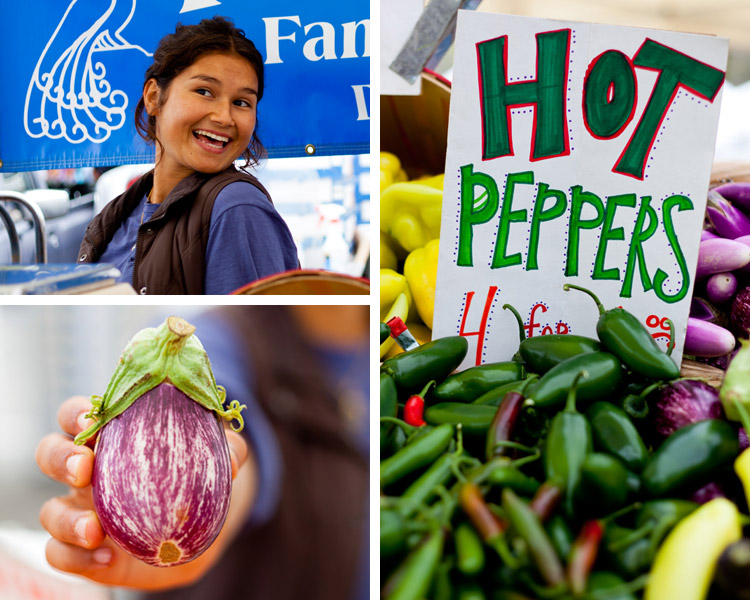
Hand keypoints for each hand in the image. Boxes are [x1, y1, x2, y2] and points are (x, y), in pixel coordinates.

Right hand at [36, 395, 254, 589]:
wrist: (195, 535)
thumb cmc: (197, 479)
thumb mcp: (216, 458)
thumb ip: (227, 450)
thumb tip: (234, 458)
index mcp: (113, 436)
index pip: (80, 414)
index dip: (78, 413)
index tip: (92, 418)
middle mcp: (87, 470)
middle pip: (50, 452)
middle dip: (60, 457)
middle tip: (84, 467)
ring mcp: (80, 511)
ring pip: (49, 510)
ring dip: (65, 519)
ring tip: (94, 530)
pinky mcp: (83, 550)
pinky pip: (59, 554)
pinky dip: (76, 557)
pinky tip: (107, 557)